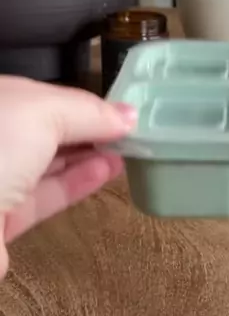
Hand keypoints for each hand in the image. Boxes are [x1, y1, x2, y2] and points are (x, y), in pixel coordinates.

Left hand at [0, 76, 135, 276]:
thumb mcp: (42, 112)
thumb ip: (87, 111)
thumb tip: (128, 115)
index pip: (38, 95)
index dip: (78, 99)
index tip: (118, 107)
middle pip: (41, 129)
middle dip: (84, 127)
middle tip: (129, 129)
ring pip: (44, 163)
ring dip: (87, 155)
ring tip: (128, 149)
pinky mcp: (1, 221)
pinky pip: (44, 196)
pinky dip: (77, 183)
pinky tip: (109, 170)